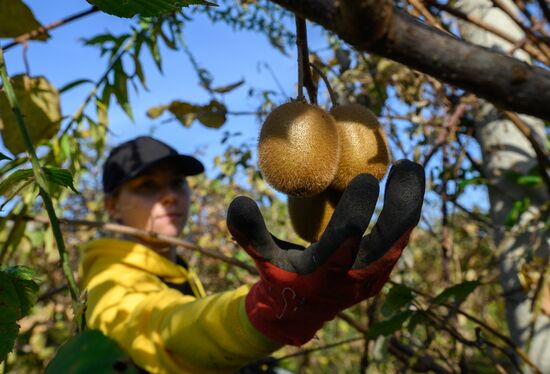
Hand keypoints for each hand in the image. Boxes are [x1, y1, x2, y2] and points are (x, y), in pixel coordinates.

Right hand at [227, 160, 424, 344]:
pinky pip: (399, 237)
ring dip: (408, 202)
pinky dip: (403, 211)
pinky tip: (404, 183)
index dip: (356, 212)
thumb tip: (238, 200)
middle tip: (406, 164)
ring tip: (411, 167)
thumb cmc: (280, 278)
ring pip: (401, 237)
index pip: (345, 242)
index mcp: (325, 275)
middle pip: (390, 240)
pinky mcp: (382, 270)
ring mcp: (374, 275)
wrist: (300, 312)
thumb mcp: (261, 257)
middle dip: (402, 202)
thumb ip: (248, 231)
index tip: (366, 179)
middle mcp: (357, 277)